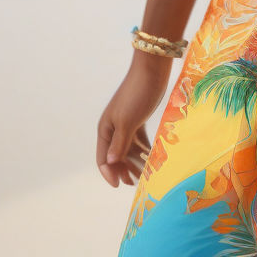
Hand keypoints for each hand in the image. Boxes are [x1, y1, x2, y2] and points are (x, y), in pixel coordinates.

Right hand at [96, 55, 172, 186]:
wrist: (152, 70)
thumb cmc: (137, 94)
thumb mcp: (128, 121)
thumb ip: (119, 144)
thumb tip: (110, 163)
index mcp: (105, 129)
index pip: (103, 158)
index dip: (110, 173)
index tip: (120, 185)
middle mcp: (113, 127)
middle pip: (116, 155)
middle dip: (124, 170)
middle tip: (136, 183)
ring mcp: (126, 123)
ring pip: (128, 148)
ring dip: (135, 161)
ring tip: (145, 175)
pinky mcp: (139, 118)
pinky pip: (138, 140)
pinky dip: (144, 150)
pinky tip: (151, 159)